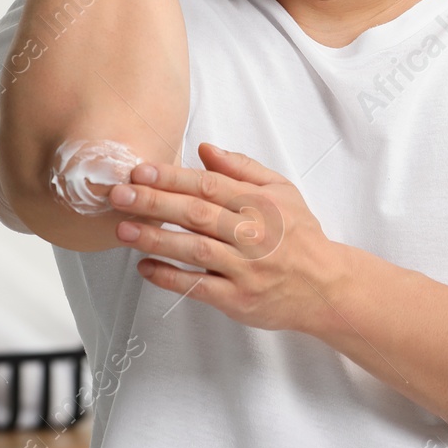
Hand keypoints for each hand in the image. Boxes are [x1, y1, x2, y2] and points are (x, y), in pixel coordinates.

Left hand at [107, 141, 349, 333]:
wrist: (327, 287)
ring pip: (194, 249)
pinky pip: (198, 287)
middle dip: (154, 202)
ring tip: (123, 228)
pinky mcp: (239, 299)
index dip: (172, 177)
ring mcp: (246, 269)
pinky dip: (169, 277)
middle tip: (119, 194)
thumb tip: (205, 149)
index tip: (141, 171)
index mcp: (261, 204)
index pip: (209, 185)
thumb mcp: (282, 191)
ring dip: (155, 238)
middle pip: (196, 214)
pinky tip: (145, 267)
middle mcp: (253, 234)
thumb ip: (242, 168)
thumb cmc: (299, 235)